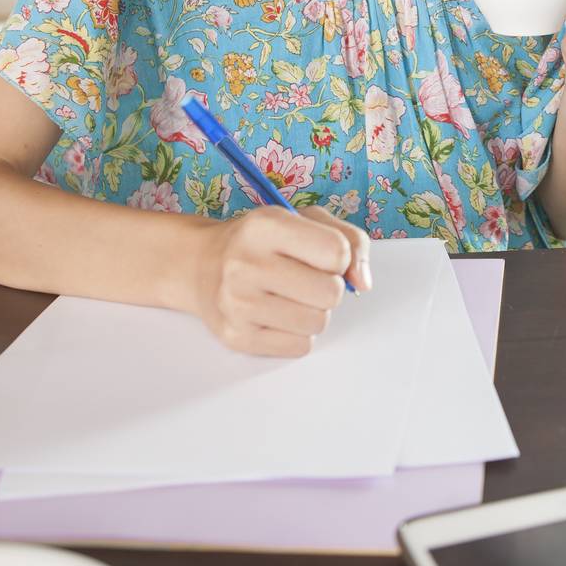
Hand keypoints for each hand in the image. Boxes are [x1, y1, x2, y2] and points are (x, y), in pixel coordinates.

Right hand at [193, 204, 371, 356]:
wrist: (201, 265)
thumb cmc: (264, 241)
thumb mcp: (306, 220)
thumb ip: (349, 240)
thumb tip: (363, 282)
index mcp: (265, 225)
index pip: (336, 252)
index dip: (340, 257)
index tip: (322, 255)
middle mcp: (246, 263)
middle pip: (331, 293)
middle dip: (328, 287)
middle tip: (306, 279)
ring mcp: (237, 304)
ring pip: (318, 323)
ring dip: (314, 311)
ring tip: (290, 296)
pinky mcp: (237, 337)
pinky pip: (300, 346)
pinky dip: (297, 333)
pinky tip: (276, 314)